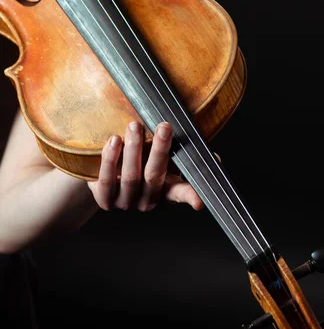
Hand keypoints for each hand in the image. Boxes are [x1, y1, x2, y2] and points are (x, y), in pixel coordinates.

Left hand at [87, 121, 203, 211]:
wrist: (107, 176)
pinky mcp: (104, 200)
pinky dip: (110, 159)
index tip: (200, 202)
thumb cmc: (141, 164)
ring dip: (134, 150)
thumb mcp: (165, 162)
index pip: (182, 193)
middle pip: (155, 176)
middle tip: (164, 126)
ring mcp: (126, 202)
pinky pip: (107, 180)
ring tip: (135, 126)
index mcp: (166, 191)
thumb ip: (183, 156)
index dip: (191, 197)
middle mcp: (148, 200)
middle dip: (161, 150)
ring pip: (131, 178)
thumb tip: (215, 158)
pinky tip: (114, 140)